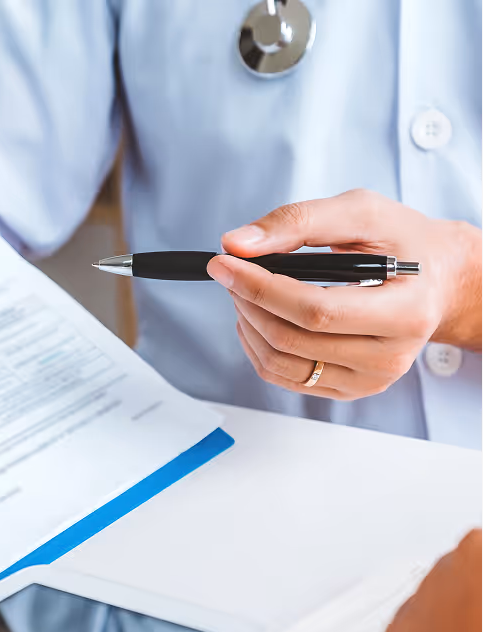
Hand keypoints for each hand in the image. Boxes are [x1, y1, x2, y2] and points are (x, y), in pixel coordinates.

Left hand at [207, 190, 481, 399]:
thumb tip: (238, 243)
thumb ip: (299, 222)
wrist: (437, 280)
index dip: (260, 288)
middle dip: (247, 300)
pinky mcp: (349, 389)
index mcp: (404, 313)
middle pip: (291, 339)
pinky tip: (259, 318)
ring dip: (247, 323)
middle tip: (232, 271)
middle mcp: (389, 357)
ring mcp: (368, 380)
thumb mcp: (360, 213)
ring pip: (280, 363)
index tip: (224, 264)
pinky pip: (285, 377)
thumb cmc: (403, 243)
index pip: (315, 311)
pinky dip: (258, 346)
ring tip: (244, 292)